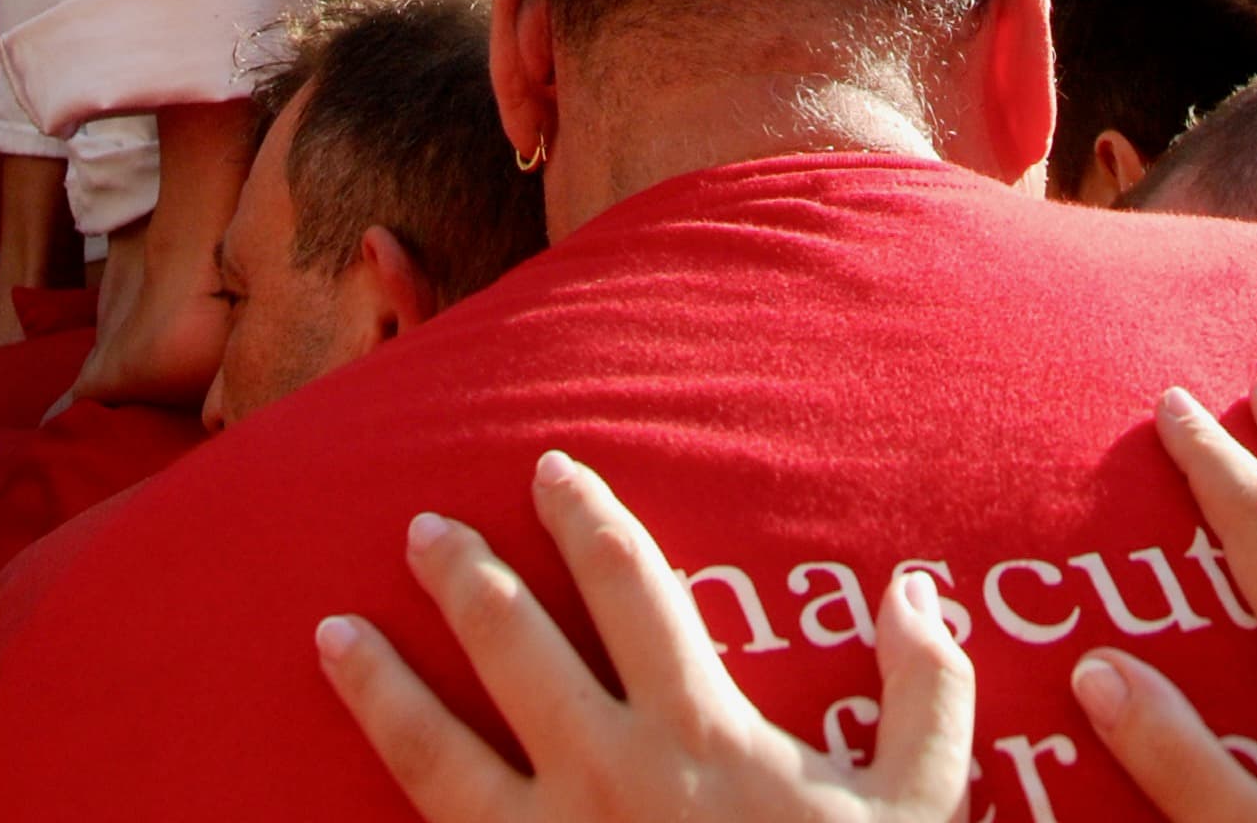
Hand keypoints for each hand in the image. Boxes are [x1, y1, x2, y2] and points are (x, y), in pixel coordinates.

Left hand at [316, 450, 971, 821]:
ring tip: (331, 634)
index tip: (549, 468)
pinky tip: (346, 799)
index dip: (586, 516)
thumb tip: (913, 594)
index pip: (628, 587)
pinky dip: (392, 819)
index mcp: (696, 734)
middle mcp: (606, 779)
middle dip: (463, 576)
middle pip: (513, 646)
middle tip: (419, 526)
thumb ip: (925, 697)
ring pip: (438, 756)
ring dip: (381, 689)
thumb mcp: (917, 813)